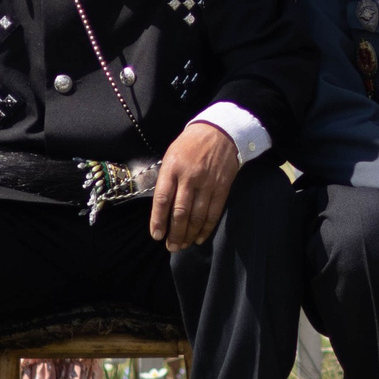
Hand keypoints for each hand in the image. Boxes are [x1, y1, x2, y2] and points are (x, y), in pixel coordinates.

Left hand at [150, 121, 239, 249]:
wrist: (219, 132)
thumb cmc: (190, 145)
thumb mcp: (171, 156)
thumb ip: (166, 180)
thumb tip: (161, 209)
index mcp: (172, 168)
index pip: (163, 200)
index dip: (158, 221)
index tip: (157, 236)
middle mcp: (189, 177)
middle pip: (180, 212)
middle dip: (175, 233)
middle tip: (171, 247)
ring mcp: (207, 183)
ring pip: (197, 216)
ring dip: (189, 234)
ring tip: (183, 245)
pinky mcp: (222, 187)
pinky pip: (213, 212)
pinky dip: (206, 228)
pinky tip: (199, 237)